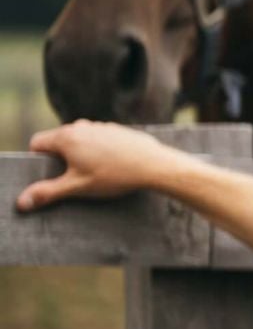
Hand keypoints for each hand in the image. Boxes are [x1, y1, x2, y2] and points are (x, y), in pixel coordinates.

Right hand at [16, 122, 169, 212]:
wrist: (154, 165)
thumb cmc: (115, 175)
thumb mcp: (77, 187)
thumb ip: (48, 192)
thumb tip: (22, 201)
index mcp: (66, 137)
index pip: (37, 143)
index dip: (38, 160)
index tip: (50, 175)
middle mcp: (81, 126)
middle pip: (57, 141)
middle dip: (59, 159)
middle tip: (72, 178)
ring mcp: (99, 126)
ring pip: (79, 140)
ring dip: (79, 155)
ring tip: (94, 174)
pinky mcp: (115, 130)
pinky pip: (97, 140)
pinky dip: (97, 152)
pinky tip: (111, 167)